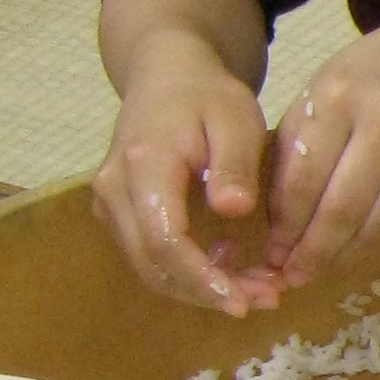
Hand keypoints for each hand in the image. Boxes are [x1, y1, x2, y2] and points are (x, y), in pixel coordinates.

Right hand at [95, 30, 281, 315]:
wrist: (167, 76)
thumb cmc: (206, 95)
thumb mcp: (235, 119)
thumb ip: (234, 165)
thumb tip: (234, 210)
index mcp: (143, 166)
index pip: (164, 241)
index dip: (203, 279)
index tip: (244, 303)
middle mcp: (114, 190)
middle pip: (154, 264)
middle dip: (209, 292)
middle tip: (268, 299)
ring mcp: (111, 204)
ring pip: (151, 267)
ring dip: (203, 287)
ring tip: (259, 287)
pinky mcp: (120, 212)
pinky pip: (151, 255)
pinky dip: (191, 271)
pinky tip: (231, 260)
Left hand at [263, 15, 379, 293]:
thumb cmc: (368, 75)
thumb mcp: (322, 92)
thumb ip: (298, 145)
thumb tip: (275, 216)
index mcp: (336, 99)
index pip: (303, 179)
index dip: (286, 225)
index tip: (272, 251)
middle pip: (341, 207)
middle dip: (313, 250)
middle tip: (293, 275)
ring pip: (378, 220)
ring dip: (346, 254)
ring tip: (321, 271)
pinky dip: (377, 240)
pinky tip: (356, 250)